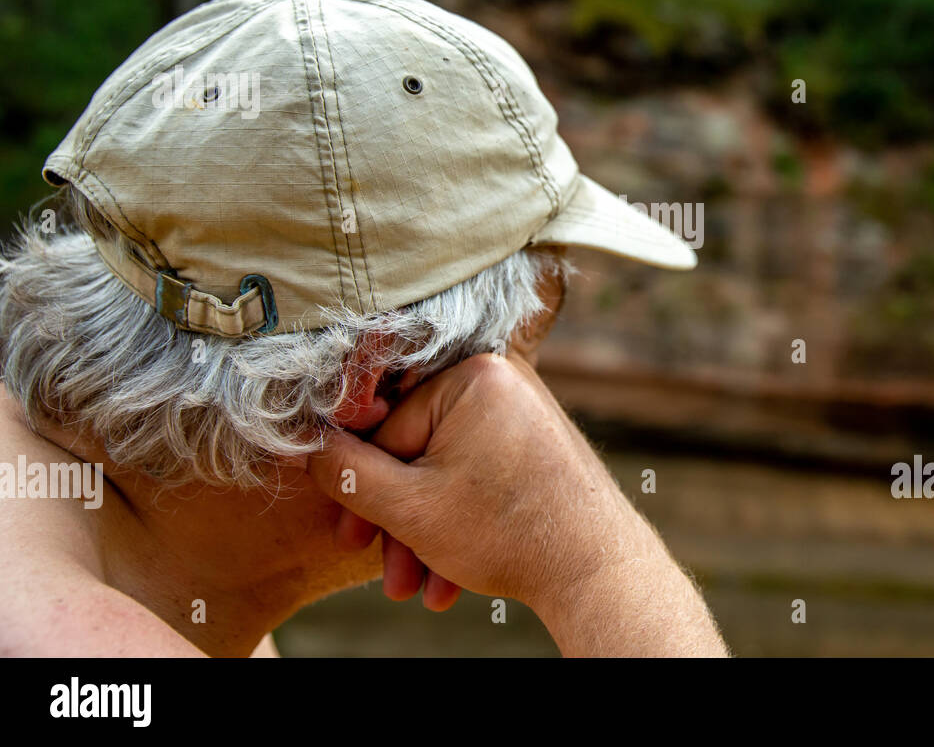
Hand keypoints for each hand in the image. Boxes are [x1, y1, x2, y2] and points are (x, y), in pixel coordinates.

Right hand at [308, 352, 668, 612]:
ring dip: (427, 535)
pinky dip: (463, 524)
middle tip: (390, 575)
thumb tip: (309, 448)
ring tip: (420, 588)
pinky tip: (451, 577)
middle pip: (418, 454)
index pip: (386, 431)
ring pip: (448, 474)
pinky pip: (481, 477)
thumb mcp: (408, 508)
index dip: (363, 491)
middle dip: (399, 522)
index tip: (350, 536)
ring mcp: (524, 412)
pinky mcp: (537, 443)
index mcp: (471, 374)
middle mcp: (502, 380)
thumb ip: (346, 474)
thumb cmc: (508, 532)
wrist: (597, 569)